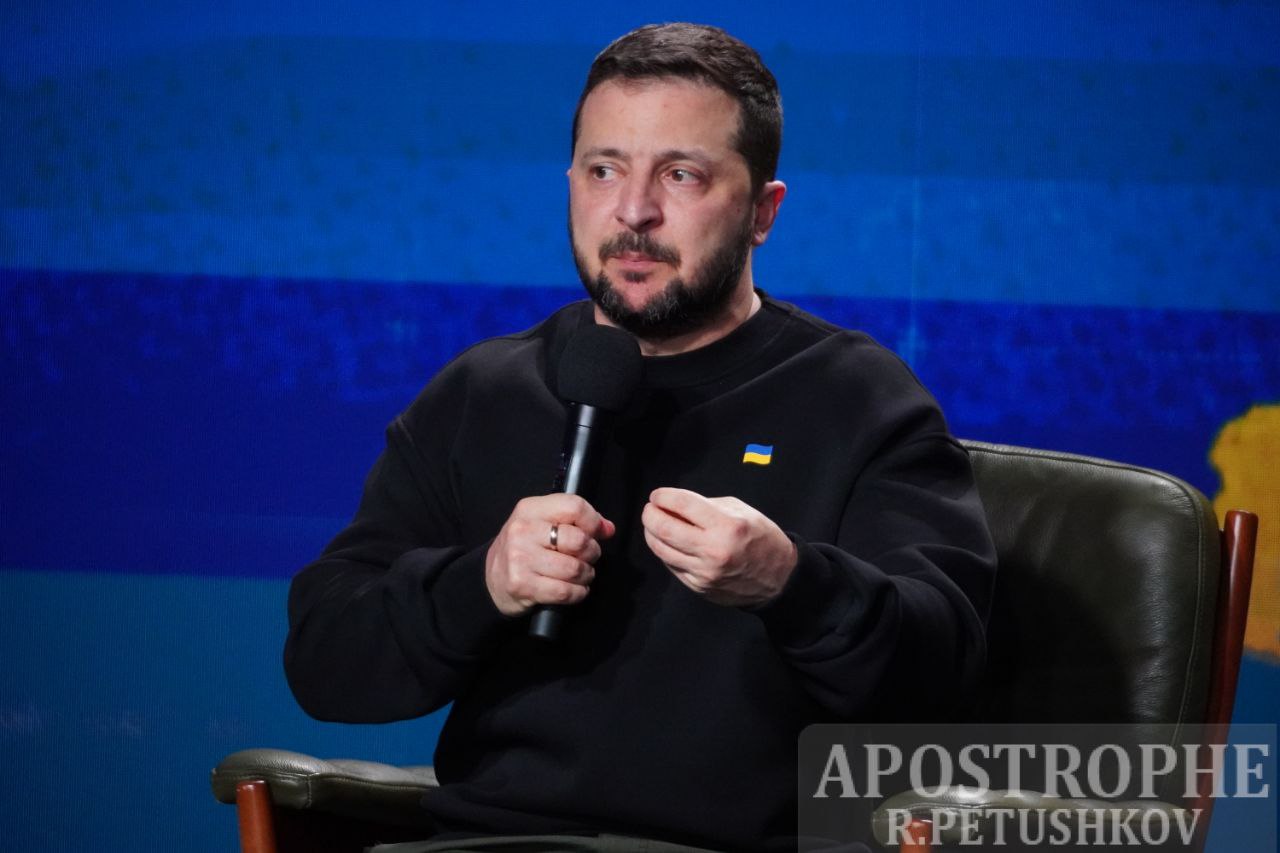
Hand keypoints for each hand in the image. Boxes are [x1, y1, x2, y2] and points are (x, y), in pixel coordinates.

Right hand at [485, 494, 614, 615]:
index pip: (574, 506)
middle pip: (579, 540)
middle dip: (592, 552)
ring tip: (579, 574)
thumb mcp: (542, 524)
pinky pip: (566, 591)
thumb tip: (607, 528)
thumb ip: (575, 521)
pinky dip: (578, 593)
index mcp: (529, 509)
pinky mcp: (522, 585)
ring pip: (575, 568)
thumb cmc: (524, 548)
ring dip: (586, 575)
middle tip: (586, 557)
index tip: (597, 532)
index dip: (593, 521)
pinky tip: (573, 589)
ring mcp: (520, 559)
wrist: (490, 578)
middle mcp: (522, 531)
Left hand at [641, 487, 797, 606]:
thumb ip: (706, 506)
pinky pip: (671, 565)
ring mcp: (704, 572)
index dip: (663, 497)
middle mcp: (713, 551)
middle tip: (650, 509)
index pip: (683, 505)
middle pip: (664, 529)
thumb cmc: (760, 538)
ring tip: (653, 524)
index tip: (657, 495)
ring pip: (662, 550)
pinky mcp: (698, 587)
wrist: (778, 578)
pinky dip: (665, 551)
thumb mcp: (741, 511)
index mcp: (727, 526)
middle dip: (650, 515)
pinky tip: (668, 543)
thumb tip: (674, 505)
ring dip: (651, 533)